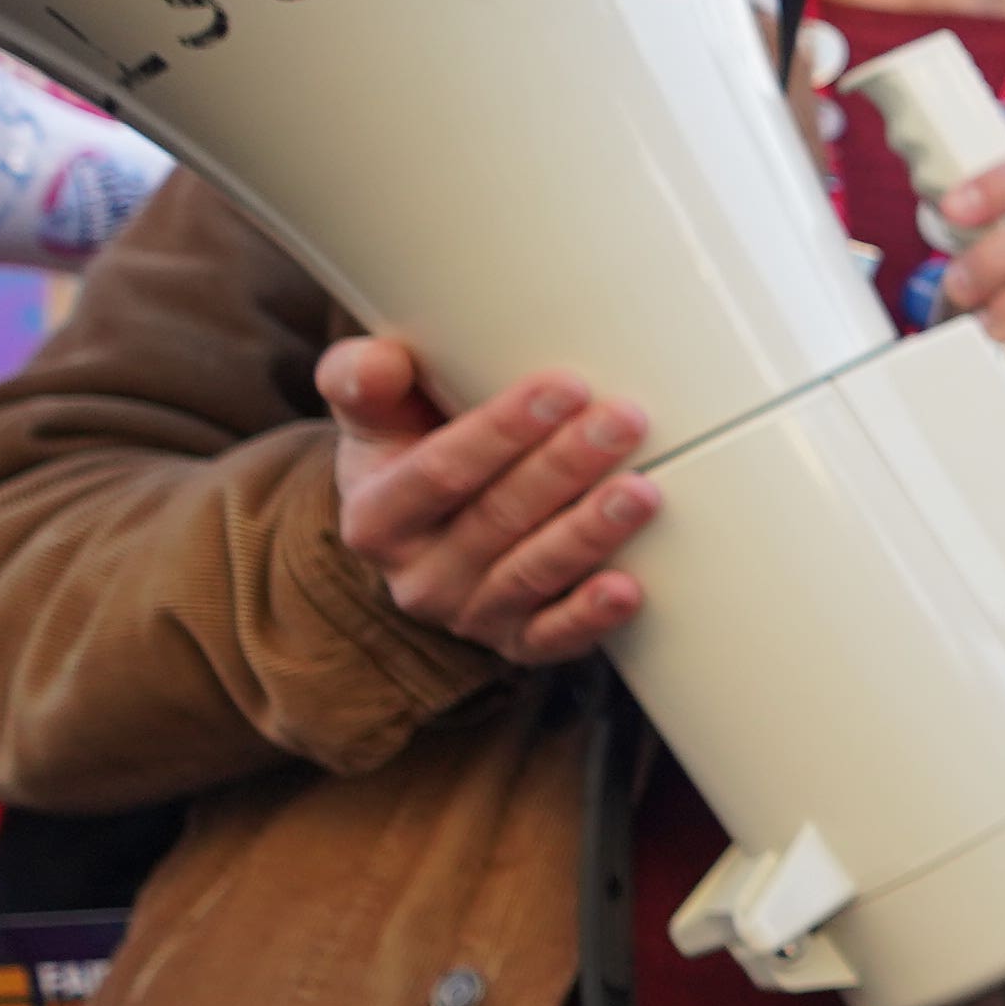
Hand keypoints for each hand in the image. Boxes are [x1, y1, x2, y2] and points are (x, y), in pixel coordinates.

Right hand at [315, 338, 657, 662]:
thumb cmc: (414, 445)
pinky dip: (590, 617)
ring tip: (642, 490)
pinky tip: (629, 590)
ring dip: (588, 533)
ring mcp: (469, 614)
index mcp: (376, 516)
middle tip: (624, 419)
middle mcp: (416, 577)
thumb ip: (362, 376)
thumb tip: (382, 362)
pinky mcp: (518, 643)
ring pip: (530, 575)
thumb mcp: (376, 412)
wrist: (435, 526)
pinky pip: (553, 638)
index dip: (502, 430)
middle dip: (564, 467)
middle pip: (497, 519)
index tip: (565, 385)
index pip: (441, 471)